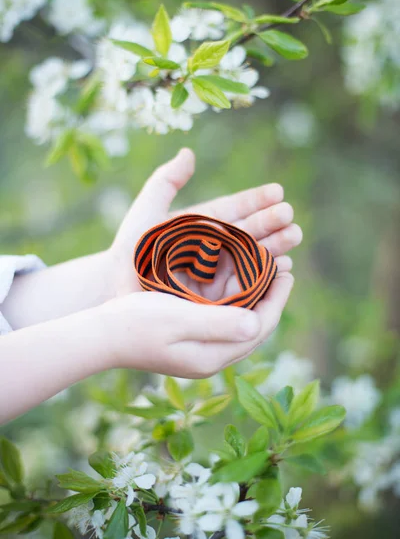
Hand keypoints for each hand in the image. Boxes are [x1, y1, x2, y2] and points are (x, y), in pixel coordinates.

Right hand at [1, 269, 293, 422]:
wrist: (102, 336)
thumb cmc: (136, 323)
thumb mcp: (177, 318)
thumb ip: (218, 321)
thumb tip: (257, 323)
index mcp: (213, 356)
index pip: (259, 328)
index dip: (278, 300)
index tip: (288, 271)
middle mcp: (211, 358)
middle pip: (254, 328)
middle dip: (271, 299)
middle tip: (282, 268)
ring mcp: (199, 353)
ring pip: (239, 325)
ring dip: (254, 299)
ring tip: (264, 271)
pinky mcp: (188, 344)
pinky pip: (222, 322)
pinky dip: (234, 302)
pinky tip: (233, 283)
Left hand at [110, 148, 301, 296]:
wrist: (119, 288)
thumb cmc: (132, 249)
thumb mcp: (147, 211)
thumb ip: (166, 181)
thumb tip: (188, 152)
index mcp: (202, 224)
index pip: (234, 208)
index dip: (256, 199)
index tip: (277, 191)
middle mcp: (215, 247)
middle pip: (249, 232)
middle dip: (272, 223)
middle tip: (290, 216)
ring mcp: (219, 272)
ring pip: (254, 257)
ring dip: (276, 247)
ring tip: (293, 236)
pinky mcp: (220, 297)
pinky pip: (248, 285)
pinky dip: (267, 277)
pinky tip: (283, 268)